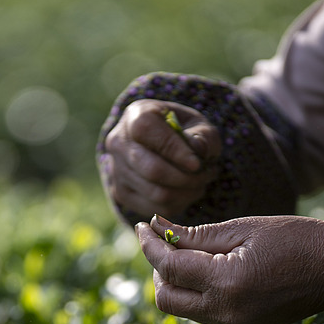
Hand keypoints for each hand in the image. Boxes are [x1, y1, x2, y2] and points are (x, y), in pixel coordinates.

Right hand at [103, 100, 221, 218]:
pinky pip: (154, 207)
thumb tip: (198, 151)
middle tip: (207, 175)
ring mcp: (116, 170)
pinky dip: (178, 203)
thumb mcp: (199, 125)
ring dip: (186, 192)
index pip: (146, 131)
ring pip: (155, 193)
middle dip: (186, 178)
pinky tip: (188, 191)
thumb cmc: (184, 131)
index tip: (197, 163)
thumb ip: (202, 136)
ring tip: (201, 183)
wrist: (162, 146)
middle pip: (151, 169)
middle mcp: (118, 142)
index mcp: (135, 115)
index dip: (173, 149)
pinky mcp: (121, 193)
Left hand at [135, 214, 323, 323]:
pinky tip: (208, 269)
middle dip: (158, 271)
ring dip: (176, 283)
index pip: (170, 268)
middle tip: (166, 243)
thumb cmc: (296, 238)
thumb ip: (195, 234)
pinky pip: (204, 313)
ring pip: (183, 309)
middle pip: (167, 299)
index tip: (142, 226)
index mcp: (228, 283)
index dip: (150, 246)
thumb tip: (155, 228)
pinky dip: (196, 292)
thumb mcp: (243, 227)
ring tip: (189, 253)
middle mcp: (228, 312)